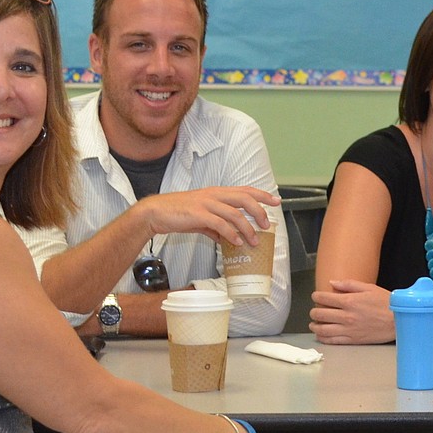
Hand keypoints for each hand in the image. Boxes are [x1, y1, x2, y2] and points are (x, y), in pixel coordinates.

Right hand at [134, 186, 280, 246]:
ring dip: (247, 228)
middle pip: (244, 198)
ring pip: (235, 213)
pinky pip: (220, 224)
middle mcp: (213, 195)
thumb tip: (226, 238)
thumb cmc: (177, 214)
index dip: (262, 195)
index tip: (276, 201)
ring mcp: (206, 204)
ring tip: (254, 241)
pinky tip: (236, 242)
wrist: (156, 213)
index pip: (244, 190)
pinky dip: (231, 234)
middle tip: (267, 225)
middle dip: (260, 211)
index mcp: (216, 193)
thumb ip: (214, 226)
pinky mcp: (198, 215)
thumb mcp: (200, 218)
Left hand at [309, 279, 393, 343]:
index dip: (316, 296)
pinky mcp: (352, 340)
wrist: (399, 322)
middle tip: (314, 310)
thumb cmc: (386, 303)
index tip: (316, 296)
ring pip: (323, 329)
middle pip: (320, 314)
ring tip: (314, 324)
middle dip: (314, 311)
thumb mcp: (369, 288)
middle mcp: (346, 316)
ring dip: (315, 326)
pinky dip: (323, 338)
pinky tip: (321, 335)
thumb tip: (331, 282)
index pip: (324, 298)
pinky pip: (332, 341)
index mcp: (349, 301)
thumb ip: (349, 284)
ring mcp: (348, 330)